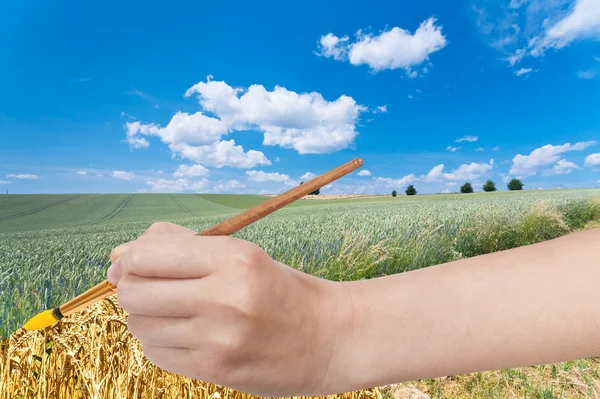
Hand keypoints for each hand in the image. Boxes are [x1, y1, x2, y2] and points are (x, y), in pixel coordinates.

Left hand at [107, 222, 352, 396]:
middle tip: (152, 286)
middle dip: (133, 286)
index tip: (137, 262)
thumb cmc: (281, 290)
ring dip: (148, 315)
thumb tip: (119, 255)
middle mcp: (224, 297)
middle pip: (135, 291)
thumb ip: (181, 246)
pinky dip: (161, 340)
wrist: (328, 338)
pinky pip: (157, 352)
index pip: (148, 255)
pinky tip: (187, 334)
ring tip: (177, 311)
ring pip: (141, 324)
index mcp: (235, 258)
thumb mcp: (242, 255)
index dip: (131, 258)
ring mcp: (219, 338)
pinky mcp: (216, 369)